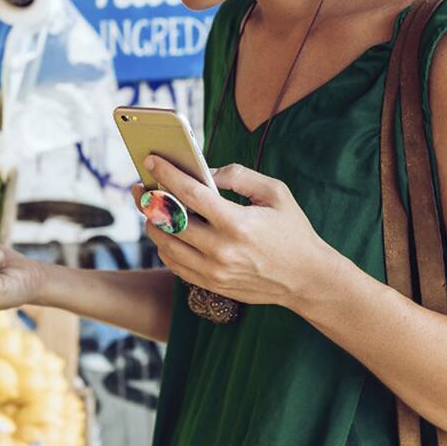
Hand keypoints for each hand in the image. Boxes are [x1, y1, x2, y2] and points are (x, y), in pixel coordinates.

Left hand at [134, 157, 325, 307]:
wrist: (306, 279)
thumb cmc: (292, 231)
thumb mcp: (275, 193)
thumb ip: (240, 176)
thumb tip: (207, 172)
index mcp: (238, 223)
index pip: (191, 194)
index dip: (167, 174)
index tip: (151, 160)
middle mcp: (222, 250)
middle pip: (170, 222)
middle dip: (149, 200)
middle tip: (140, 187)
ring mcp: (215, 272)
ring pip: (167, 246)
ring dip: (153, 225)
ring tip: (150, 210)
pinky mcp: (212, 285)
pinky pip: (175, 265)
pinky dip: (165, 247)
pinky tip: (166, 233)